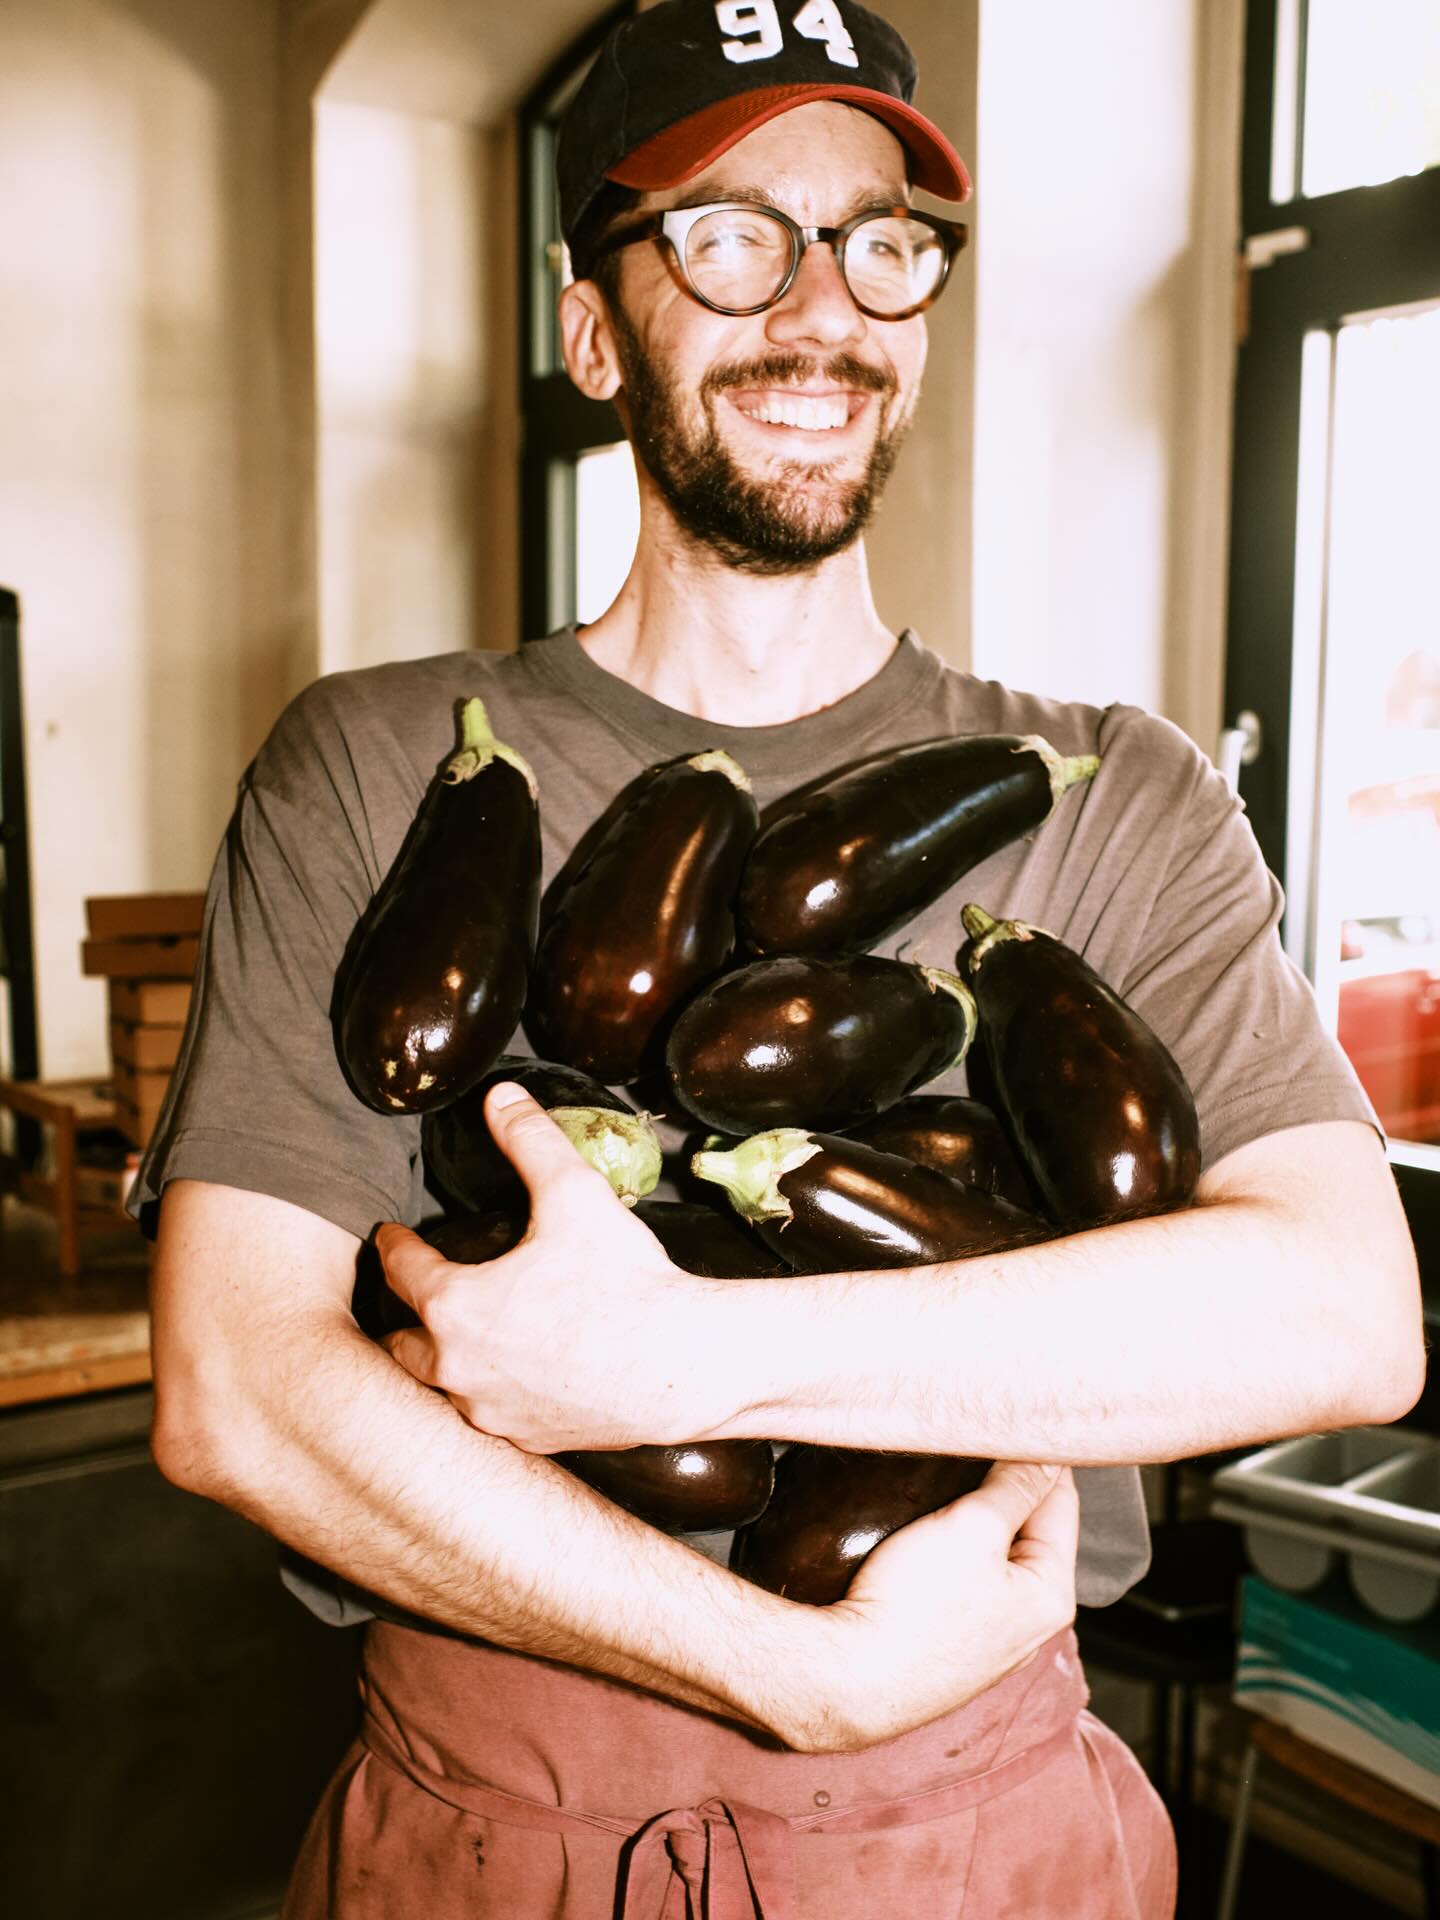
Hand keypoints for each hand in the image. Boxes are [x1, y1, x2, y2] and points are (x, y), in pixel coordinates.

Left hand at [378, 1084, 710, 1450]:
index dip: (395, 1245)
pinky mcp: (529, 1439)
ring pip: (441, 1388)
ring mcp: (492, 1412)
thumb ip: (530, 1140)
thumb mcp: (573, 1194)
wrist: (680, 1366)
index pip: (402, 1270)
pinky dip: (488, 1392)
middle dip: (400, 1317)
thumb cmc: (623, 1281)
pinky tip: (509, 1377)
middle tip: (410, 1295)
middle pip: (400, 1345)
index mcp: (454, 1307)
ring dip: (440, 1361)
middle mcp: (458, 1368)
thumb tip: (500, 1096)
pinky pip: (490, 1415)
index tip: (392, 1236)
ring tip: (454, 1338)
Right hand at [779, 1463, 1078, 1752]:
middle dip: (1001, 1485)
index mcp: (1050, 1595)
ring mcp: (984, 1635)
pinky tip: (921, 1529)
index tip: (1011, 1418)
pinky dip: (947, 1547)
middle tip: (971, 1443)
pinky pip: (958, 1577)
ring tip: (943, 1479)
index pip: (1060, 1501)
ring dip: (971, 1515)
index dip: (1036, 1455)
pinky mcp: (945, 1641)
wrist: (848, 1680)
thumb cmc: (915, 1611)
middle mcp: (1026, 1622)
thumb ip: (1015, 1486)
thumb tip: (1046, 1451)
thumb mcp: (973, 1529)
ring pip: (988, 1552)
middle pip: (1025, 1527)